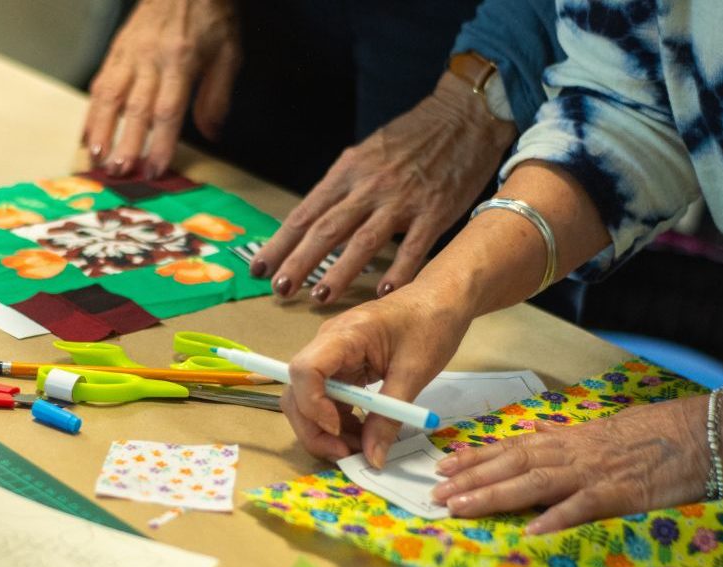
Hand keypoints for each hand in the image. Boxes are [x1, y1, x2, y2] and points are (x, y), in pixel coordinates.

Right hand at [83, 0, 239, 177]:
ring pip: (109, 96)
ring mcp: (129, 54)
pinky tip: (87, 133)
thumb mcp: (229, 53)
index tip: (154, 169)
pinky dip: (91, 112)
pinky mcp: (116, 51)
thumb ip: (218, 96)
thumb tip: (212, 133)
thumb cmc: (208, 15)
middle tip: (119, 172)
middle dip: (124, 143)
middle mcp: (150, 58)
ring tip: (95, 157)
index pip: (167, 111)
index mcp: (181, 61)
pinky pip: (99, 83)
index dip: (159, 144)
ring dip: (100, 130)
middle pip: (134, 108)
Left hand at [251, 72, 516, 302]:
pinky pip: (414, 247)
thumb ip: (342, 187)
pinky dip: (398, 271)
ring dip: (341, 271)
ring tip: (320, 295)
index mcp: (348, 171)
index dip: (280, 243)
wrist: (464, 115)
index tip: (258, 268)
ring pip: (364, 241)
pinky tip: (384, 294)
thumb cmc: (411, 137)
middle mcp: (369, 186)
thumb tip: (313, 222)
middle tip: (280, 288)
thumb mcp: (366, 153)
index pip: (305, 213)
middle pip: (326, 229)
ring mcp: (402, 200)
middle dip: (299, 261)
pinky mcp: (435, 211)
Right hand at [282, 285, 470, 463]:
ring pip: (307, 400)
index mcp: (345, 335)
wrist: (441, 299)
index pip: (304, 370)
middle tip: (346, 454)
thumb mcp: (415, 373)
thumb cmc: (431, 322)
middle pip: (296, 392)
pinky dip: (340, 421)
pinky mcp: (341, 367)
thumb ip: (389, 417)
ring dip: (325, 430)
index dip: (313, 406)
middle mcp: (328, 344)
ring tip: (360, 448)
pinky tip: (363, 434)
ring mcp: (332, 357)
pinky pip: (328, 399)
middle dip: (314, 429)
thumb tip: (373, 457)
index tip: (339, 429)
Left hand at [429, 398, 712, 534]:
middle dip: (470, 480)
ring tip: (462, 508)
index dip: (472, 458)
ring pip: (531, 483)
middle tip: (436, 495)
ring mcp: (588, 473)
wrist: (689, 435)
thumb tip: (532, 429)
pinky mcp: (614, 493)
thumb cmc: (641, 435)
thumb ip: (559, 434)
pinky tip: (530, 530)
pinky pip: (579, 507)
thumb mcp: (593, 430)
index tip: (440, 468)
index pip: (506, 449)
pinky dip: (554, 517)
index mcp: (560, 441)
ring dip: (493, 495)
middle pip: (509, 466)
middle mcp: (566, 454)